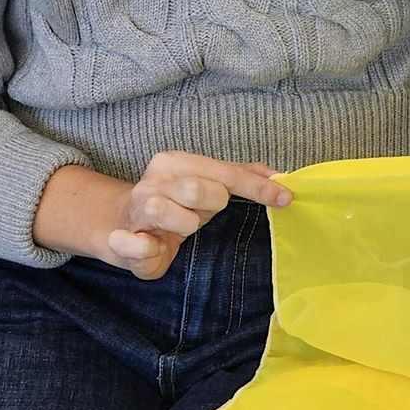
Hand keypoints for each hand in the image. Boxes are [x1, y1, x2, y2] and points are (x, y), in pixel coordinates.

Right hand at [106, 151, 292, 280]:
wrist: (125, 226)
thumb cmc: (176, 204)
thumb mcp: (208, 185)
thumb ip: (240, 176)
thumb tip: (279, 174)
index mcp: (176, 162)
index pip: (226, 173)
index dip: (258, 187)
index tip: (285, 198)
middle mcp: (155, 181)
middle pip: (197, 189)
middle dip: (211, 203)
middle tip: (206, 212)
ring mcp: (137, 208)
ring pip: (168, 212)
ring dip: (184, 225)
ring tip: (180, 227)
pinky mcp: (124, 240)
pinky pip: (136, 243)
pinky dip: (146, 246)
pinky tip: (151, 244)